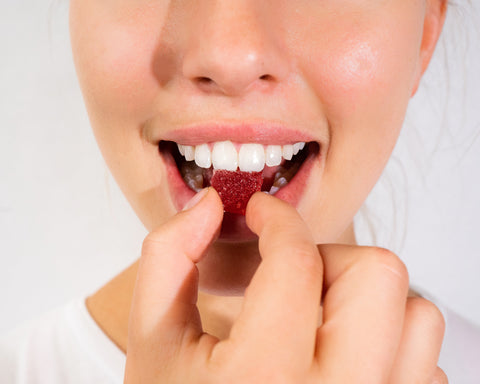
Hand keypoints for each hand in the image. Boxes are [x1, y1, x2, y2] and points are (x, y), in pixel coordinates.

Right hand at [124, 189, 446, 382]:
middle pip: (378, 276)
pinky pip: (424, 360)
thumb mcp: (153, 343)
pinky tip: (337, 357)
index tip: (263, 213)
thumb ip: (170, 259)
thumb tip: (209, 205)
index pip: (296, 263)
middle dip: (328, 256)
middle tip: (291, 274)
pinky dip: (385, 343)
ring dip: (364, 299)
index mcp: (260, 380)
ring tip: (315, 319)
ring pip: (417, 314)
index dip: (277, 220)